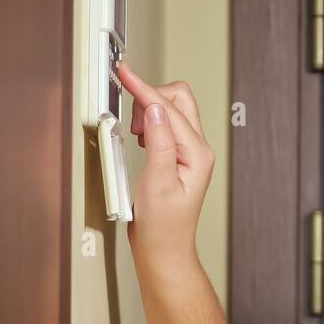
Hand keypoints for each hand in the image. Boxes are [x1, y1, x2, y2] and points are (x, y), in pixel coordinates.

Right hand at [116, 62, 215, 278]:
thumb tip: (154, 110)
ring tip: (137, 137)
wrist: (163, 249)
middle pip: (178, 100)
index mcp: (197, 153)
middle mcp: (197, 149)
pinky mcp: (177, 156)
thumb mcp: (156, 183)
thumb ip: (158, 143)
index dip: (144, 89)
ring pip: (170, 110)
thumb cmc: (162, 226)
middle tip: (132, 121)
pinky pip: (164, 125)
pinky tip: (140, 140)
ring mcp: (189, 152)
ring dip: (148, 113)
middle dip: (150, 99)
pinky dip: (148, 124)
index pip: (170, 108)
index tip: (126, 73)